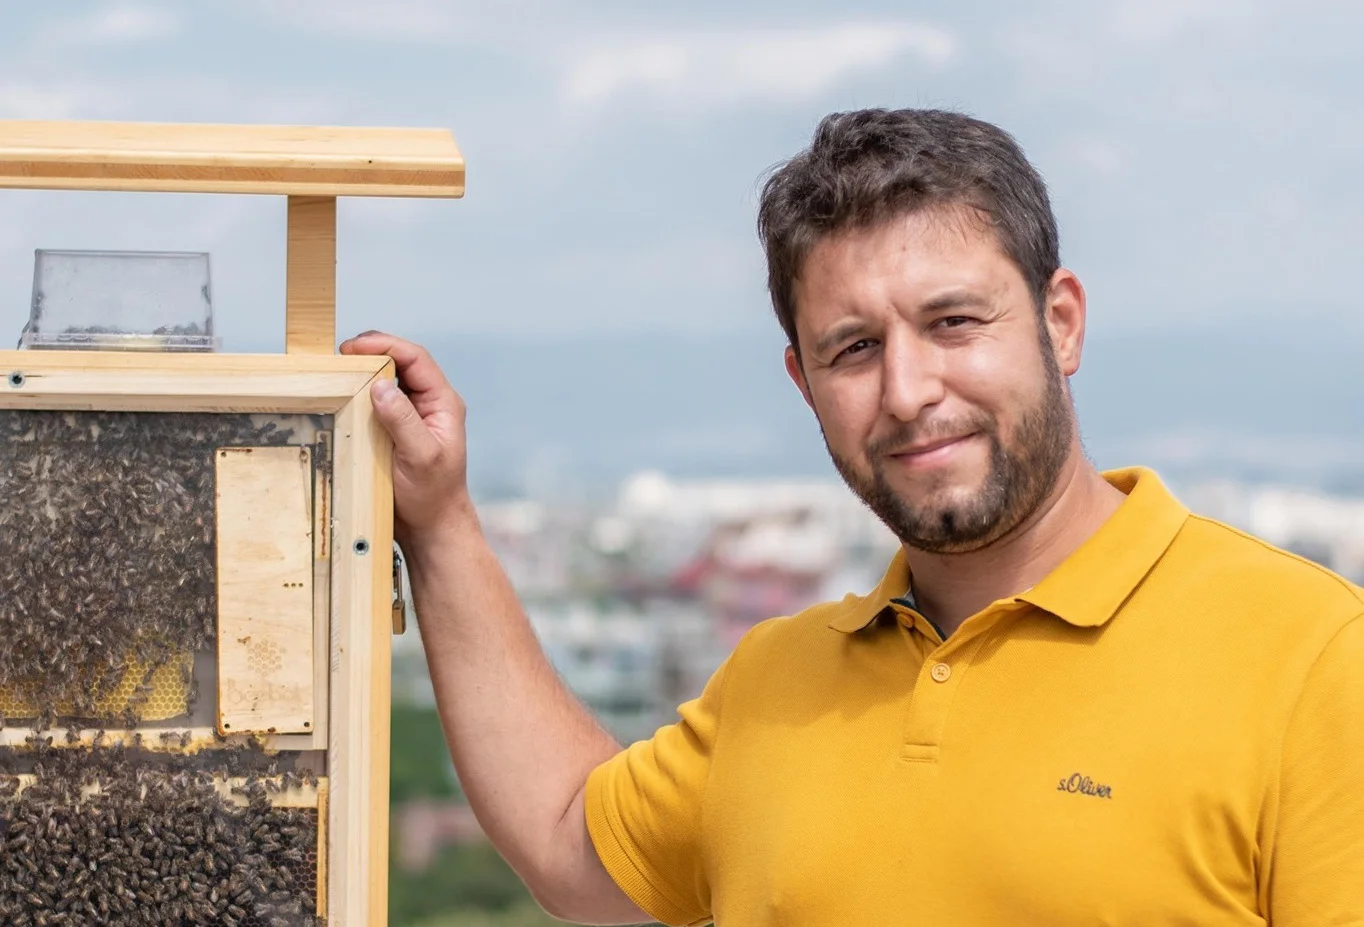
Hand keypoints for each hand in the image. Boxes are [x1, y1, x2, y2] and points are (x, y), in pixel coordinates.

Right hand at [339, 331, 474, 544]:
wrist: (431, 526)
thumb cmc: (432, 495)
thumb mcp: (420, 456)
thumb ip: (402, 420)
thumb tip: (380, 386)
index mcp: (443, 403)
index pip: (416, 359)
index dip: (386, 345)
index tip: (354, 347)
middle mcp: (428, 404)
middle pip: (400, 363)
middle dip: (371, 353)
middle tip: (340, 356)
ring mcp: (411, 416)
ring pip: (386, 381)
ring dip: (363, 373)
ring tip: (336, 371)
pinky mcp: (394, 430)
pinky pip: (375, 403)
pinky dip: (358, 396)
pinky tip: (341, 397)